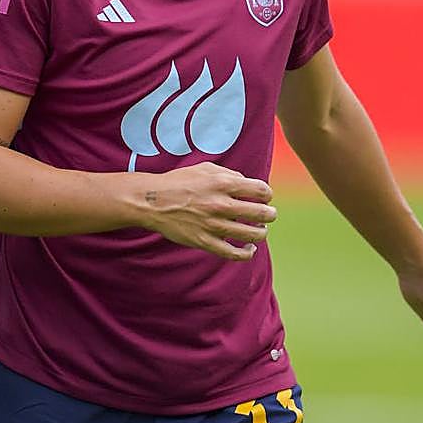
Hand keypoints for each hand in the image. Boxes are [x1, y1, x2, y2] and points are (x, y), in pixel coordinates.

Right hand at [137, 163, 275, 260]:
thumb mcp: (204, 168)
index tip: (264, 197)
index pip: (261, 190)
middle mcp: (221, 204)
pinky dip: (247, 253)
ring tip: (260, 230)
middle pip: (261, 213)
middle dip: (270, 214)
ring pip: (252, 234)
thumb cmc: (178, 182)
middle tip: (269, 215)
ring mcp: (213, 225)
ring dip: (261, 232)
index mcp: (222, 183)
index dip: (267, 194)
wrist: (152, 201)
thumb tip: (247, 183)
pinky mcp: (205, 242)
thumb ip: (228, 174)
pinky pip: (233, 253)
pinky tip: (250, 249)